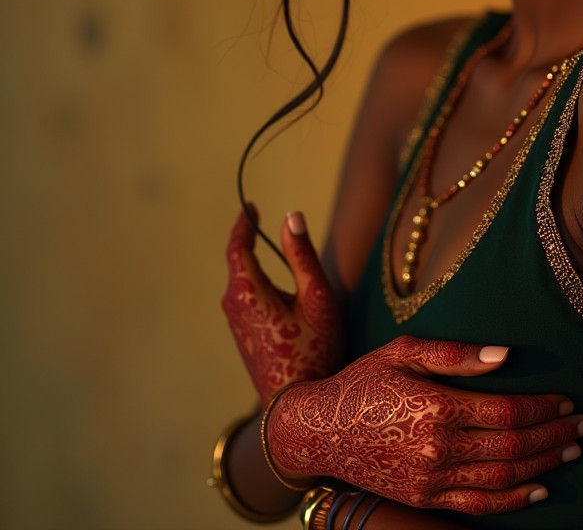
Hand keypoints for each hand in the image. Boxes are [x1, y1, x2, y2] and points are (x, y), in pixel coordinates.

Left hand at [221, 206, 342, 406]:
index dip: (243, 224)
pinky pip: (246, 301)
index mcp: (248, 292)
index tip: (251, 206)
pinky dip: (256, 285)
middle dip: (247, 241)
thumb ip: (302, 255)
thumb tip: (291, 216)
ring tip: (267, 249)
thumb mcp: (317, 298)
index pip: (237, 248)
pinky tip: (275, 291)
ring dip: (253, 264)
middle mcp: (234, 307)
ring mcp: (236, 325)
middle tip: (257, 220)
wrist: (297, 407)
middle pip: (238, 265)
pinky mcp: (243, 338)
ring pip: (242, 284)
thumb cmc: (314, 350)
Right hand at [266, 335, 582, 514]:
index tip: (567, 400)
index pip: (507, 412)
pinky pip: (478, 504)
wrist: (320, 431)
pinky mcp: (425, 498)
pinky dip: (512, 499)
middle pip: (512, 446)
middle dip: (555, 436)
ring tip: (572, 451)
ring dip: (543, 465)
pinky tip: (537, 488)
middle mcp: (437, 448)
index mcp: (436, 407)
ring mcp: (431, 479)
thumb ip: (455, 354)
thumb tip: (504, 355)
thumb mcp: (403, 351)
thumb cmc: (364, 381)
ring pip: (502, 477)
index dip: (543, 408)